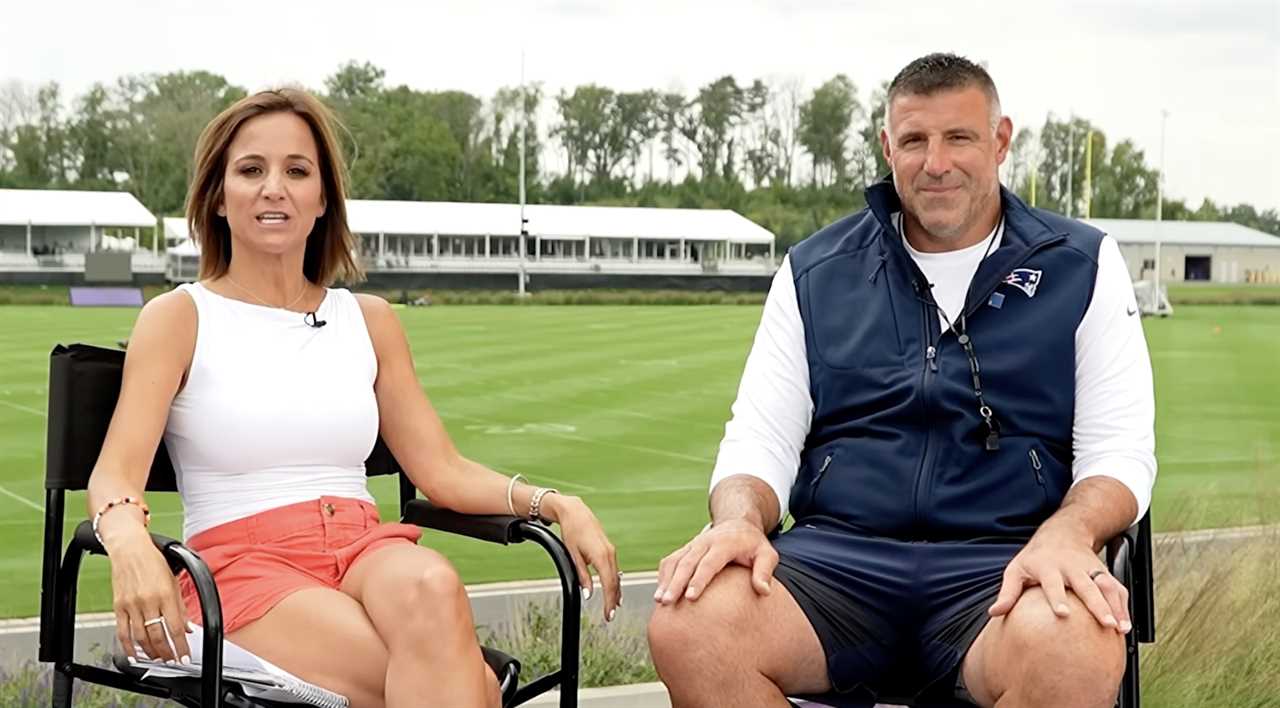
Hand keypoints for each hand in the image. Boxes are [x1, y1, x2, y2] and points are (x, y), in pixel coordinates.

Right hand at [108, 535, 192, 662]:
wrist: (129, 549)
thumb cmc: (153, 561)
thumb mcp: (173, 581)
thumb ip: (180, 607)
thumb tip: (187, 628)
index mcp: (165, 594)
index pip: (175, 627)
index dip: (181, 645)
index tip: (185, 656)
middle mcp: (148, 601)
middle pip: (158, 635)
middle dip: (167, 652)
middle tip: (173, 660)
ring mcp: (131, 605)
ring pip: (140, 637)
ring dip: (151, 652)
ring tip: (158, 659)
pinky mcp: (118, 606)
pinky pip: (122, 632)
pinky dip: (128, 647)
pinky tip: (134, 655)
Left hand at [545, 494, 620, 622]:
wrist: (575, 512)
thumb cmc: (572, 531)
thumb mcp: (573, 555)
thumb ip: (582, 576)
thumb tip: (588, 594)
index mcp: (601, 556)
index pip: (609, 584)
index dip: (609, 602)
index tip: (608, 615)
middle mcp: (609, 553)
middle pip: (615, 582)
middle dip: (613, 600)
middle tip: (610, 616)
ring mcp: (611, 550)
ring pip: (616, 576)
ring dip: (615, 592)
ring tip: (613, 607)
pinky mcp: (609, 549)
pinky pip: (614, 569)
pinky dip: (614, 581)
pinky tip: (614, 589)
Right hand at [654, 519, 776, 605]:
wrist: (738, 524)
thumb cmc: (754, 545)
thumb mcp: (767, 554)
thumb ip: (765, 571)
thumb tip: (763, 591)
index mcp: (724, 544)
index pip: (709, 563)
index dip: (699, 580)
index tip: (690, 597)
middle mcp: (704, 543)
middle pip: (687, 563)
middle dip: (675, 583)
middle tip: (667, 601)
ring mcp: (693, 545)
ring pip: (675, 561)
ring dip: (666, 580)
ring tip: (659, 600)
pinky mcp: (686, 549)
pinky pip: (670, 561)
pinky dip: (663, 575)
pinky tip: (661, 592)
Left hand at [988, 521, 1130, 633]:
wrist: (1062, 532)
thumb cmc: (1035, 557)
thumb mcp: (1016, 569)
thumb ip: (1008, 592)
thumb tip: (994, 613)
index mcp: (1048, 566)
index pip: (1053, 583)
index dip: (1058, 598)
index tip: (1063, 614)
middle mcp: (1072, 567)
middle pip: (1086, 586)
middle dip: (1097, 605)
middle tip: (1105, 624)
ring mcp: (1090, 569)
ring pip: (1106, 587)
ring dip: (1116, 607)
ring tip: (1120, 629)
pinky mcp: (1104, 573)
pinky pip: (1117, 589)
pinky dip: (1123, 606)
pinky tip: (1126, 624)